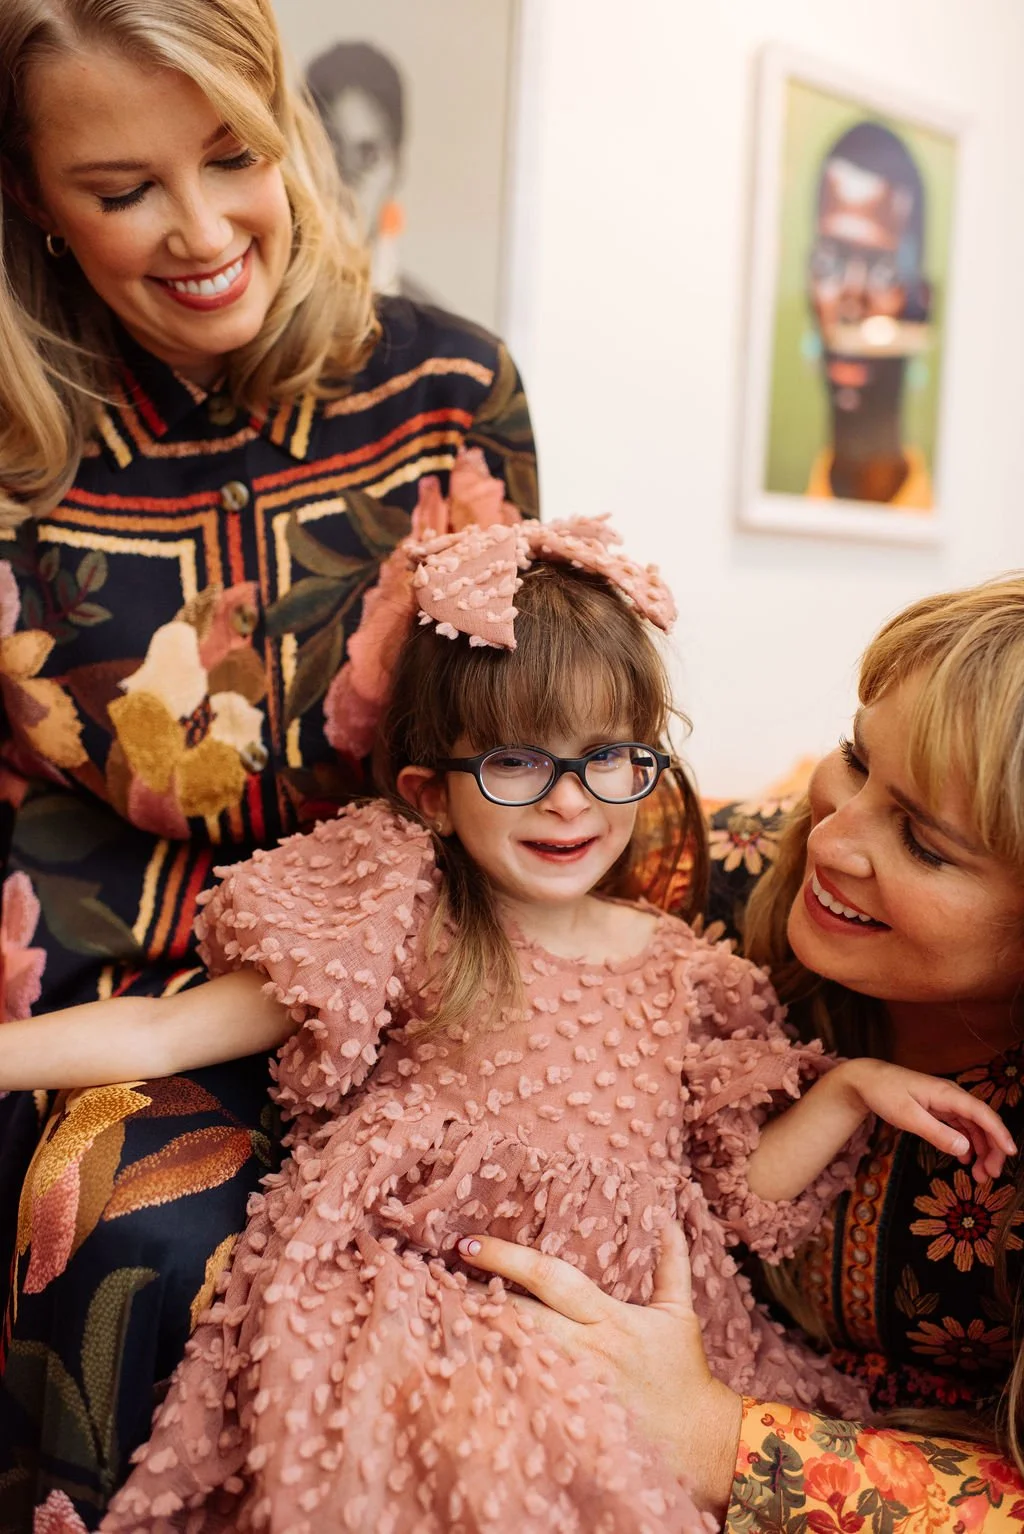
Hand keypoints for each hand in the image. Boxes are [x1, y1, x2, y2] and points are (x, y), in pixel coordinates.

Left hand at [457, 1223, 742, 1518]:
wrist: (702, 1444)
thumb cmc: (685, 1374)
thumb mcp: (679, 1316)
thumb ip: (671, 1266)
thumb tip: (669, 1221)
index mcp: (607, 1318)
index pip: (550, 1278)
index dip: (507, 1259)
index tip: (468, 1242)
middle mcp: (585, 1351)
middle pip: (518, 1318)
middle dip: (476, 1297)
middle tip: (431, 1276)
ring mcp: (572, 1389)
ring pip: (511, 1358)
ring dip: (475, 1337)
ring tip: (433, 1315)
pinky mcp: (566, 1420)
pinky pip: (519, 1397)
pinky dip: (490, 1379)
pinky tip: (458, 1368)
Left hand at [836, 1059, 1015, 1179]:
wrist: (866, 1079)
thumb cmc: (884, 1093)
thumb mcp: (908, 1117)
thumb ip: (937, 1134)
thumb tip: (966, 1150)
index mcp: (947, 1094)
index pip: (982, 1114)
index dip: (999, 1133)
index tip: (1011, 1153)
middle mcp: (952, 1097)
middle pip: (982, 1123)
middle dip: (992, 1149)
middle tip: (991, 1176)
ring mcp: (946, 1103)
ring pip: (973, 1127)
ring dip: (981, 1150)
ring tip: (980, 1175)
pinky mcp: (939, 1109)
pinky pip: (961, 1127)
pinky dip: (967, 1144)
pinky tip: (965, 1161)